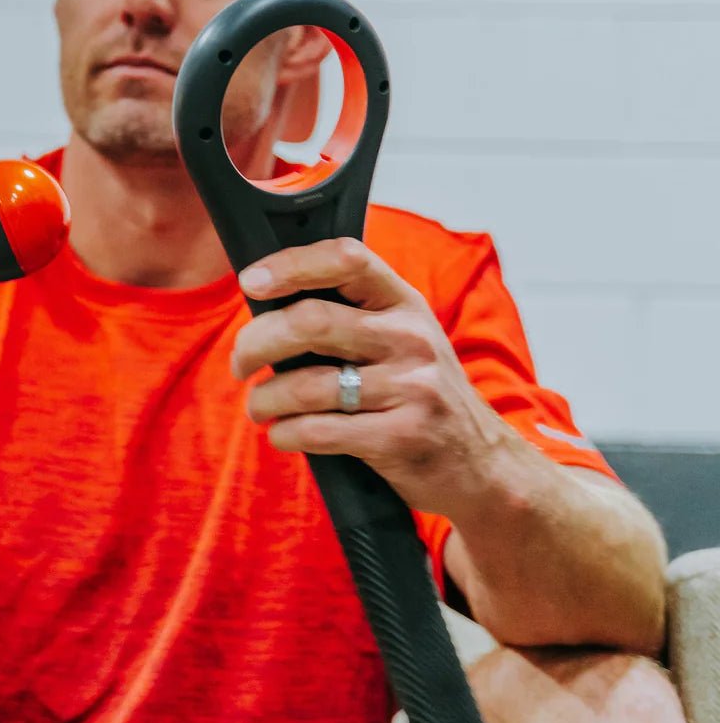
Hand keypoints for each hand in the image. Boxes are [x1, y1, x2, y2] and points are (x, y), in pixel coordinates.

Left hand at [230, 238, 507, 516]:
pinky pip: (317, 431)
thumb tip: (264, 302)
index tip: (250, 283)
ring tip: (259, 407)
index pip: (345, 259)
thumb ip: (349, 314)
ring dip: (264, 399)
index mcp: (404, 302)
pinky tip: (282, 434)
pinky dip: (285, 433)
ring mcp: (410, 388)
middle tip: (240, 363)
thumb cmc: (418, 392)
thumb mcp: (401, 338)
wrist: (481, 464)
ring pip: (306, 385)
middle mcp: (410, 338)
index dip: (290, 265)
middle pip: (311, 322)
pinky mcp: (401, 437)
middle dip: (256, 343)